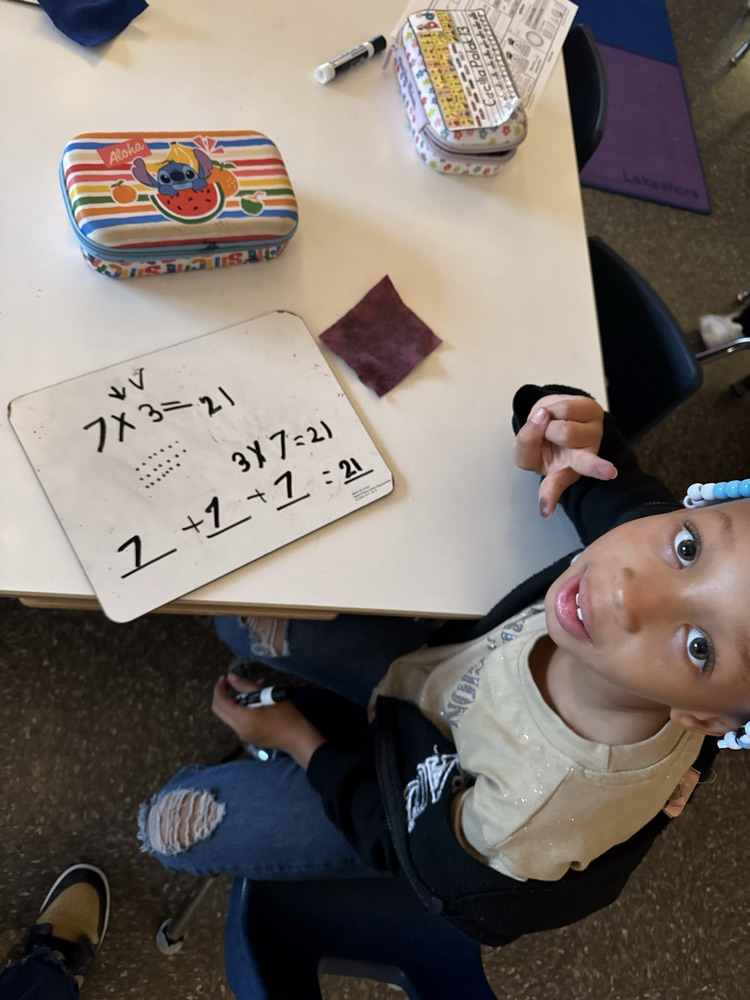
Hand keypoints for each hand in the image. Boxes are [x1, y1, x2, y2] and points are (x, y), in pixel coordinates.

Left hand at [212, 674, 325, 768]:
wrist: (298, 738)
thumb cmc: (285, 715)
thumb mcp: (267, 694)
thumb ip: (246, 685)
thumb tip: (231, 677)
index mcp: (242, 718)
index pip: (220, 702)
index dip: (219, 688)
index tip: (225, 677)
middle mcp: (238, 729)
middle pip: (219, 710)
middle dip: (221, 694)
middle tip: (230, 682)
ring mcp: (243, 735)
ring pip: (228, 715)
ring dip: (233, 701)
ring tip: (251, 688)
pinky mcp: (249, 737)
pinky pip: (238, 721)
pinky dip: (241, 709)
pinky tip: (257, 701)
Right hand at [514, 394, 616, 517]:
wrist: (553, 417)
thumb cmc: (542, 442)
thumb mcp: (525, 451)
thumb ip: (526, 441)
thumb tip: (541, 416)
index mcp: (562, 475)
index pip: (554, 488)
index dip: (547, 498)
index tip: (545, 512)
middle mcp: (582, 461)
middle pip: (581, 461)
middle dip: (555, 441)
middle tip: (545, 424)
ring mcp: (592, 437)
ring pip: (563, 431)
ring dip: (546, 422)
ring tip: (548, 424)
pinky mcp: (594, 413)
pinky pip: (565, 408)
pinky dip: (551, 407)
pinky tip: (555, 413)